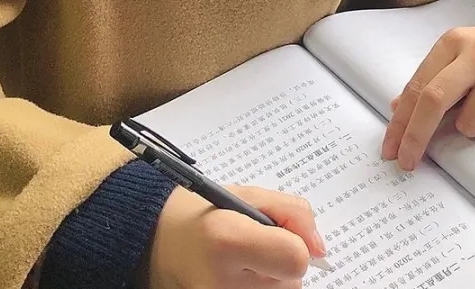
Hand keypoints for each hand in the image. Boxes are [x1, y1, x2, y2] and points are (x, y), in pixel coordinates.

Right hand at [135, 183, 327, 288]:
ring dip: (270, 279)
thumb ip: (292, 213)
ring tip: (239, 262)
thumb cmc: (205, 214)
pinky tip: (238, 278)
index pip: (295, 259)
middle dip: (280, 261)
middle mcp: (221, 282)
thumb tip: (319, 249)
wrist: (155, 242)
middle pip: (290, 283)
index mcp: (227, 239)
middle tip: (249, 246)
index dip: (296, 243)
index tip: (280, 232)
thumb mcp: (247, 195)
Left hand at [381, 17, 474, 169]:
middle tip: (407, 162)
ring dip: (474, 127)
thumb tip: (396, 108)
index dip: (400, 121)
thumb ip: (432, 80)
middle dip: (416, 136)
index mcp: (452, 42)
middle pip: (434, 101)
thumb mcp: (460, 55)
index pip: (418, 86)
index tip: (390, 149)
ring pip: (471, 125)